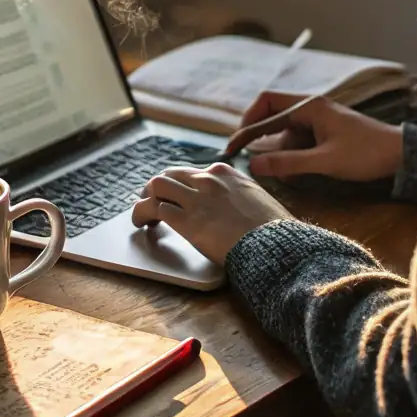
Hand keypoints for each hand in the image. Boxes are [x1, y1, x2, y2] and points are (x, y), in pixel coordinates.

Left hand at [130, 163, 290, 264]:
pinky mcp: (187, 220)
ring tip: (143, 214)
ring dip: (146, 198)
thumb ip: (241, 197)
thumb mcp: (259, 201)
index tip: (180, 197)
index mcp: (226, 174)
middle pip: (170, 174)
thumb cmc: (274, 230)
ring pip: (157, 185)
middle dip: (158, 188)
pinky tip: (141, 224)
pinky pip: (153, 209)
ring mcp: (196, 198)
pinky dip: (141, 214)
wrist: (275, 244)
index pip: (193, 172)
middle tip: (153, 203)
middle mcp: (208, 180)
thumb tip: (239, 207)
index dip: (181, 185)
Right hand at [238, 91, 404, 181]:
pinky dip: (289, 153)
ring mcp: (317, 119)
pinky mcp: (323, 132)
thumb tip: (252, 164)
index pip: (265, 107)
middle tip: (242, 154)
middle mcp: (311, 108)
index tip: (232, 148)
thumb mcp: (325, 161)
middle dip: (255, 134)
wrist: (400, 155)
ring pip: (283, 129)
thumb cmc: (366, 154)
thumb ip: (289, 163)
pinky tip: (291, 171)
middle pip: (270, 113)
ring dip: (275, 149)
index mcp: (310, 106)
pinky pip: (296, 139)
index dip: (245, 126)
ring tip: (274, 171)